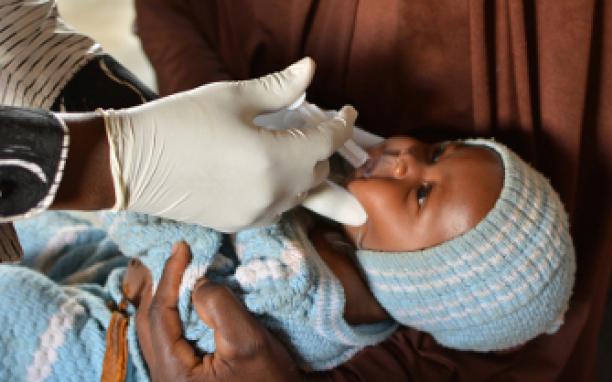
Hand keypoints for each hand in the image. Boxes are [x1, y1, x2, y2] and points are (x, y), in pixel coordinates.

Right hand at [103, 57, 355, 231]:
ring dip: (305, 171)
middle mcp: (273, 194)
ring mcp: (257, 213)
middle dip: (322, 147)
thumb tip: (310, 69)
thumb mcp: (232, 97)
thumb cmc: (179, 122)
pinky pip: (279, 207)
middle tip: (314, 125)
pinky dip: (285, 189)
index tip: (347, 111)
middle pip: (318, 171)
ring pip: (301, 193)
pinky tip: (273, 173)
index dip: (342, 124)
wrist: (130, 164)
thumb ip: (279, 88)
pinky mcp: (240, 224)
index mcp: (276, 159)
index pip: (327, 142)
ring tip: (296, 149)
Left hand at [135, 242, 300, 381]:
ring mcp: (174, 377)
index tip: (182, 248)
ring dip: (170, 298)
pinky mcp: (187, 375)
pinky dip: (179, 313)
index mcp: (171, 372)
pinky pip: (172, 337)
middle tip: (178, 256)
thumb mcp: (249, 342)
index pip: (158, 314)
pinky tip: (193, 298)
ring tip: (183, 271)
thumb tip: (198, 283)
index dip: (170, 276)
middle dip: (162, 285)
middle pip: (149, 322)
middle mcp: (165, 377)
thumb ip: (220, 307)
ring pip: (159, 329)